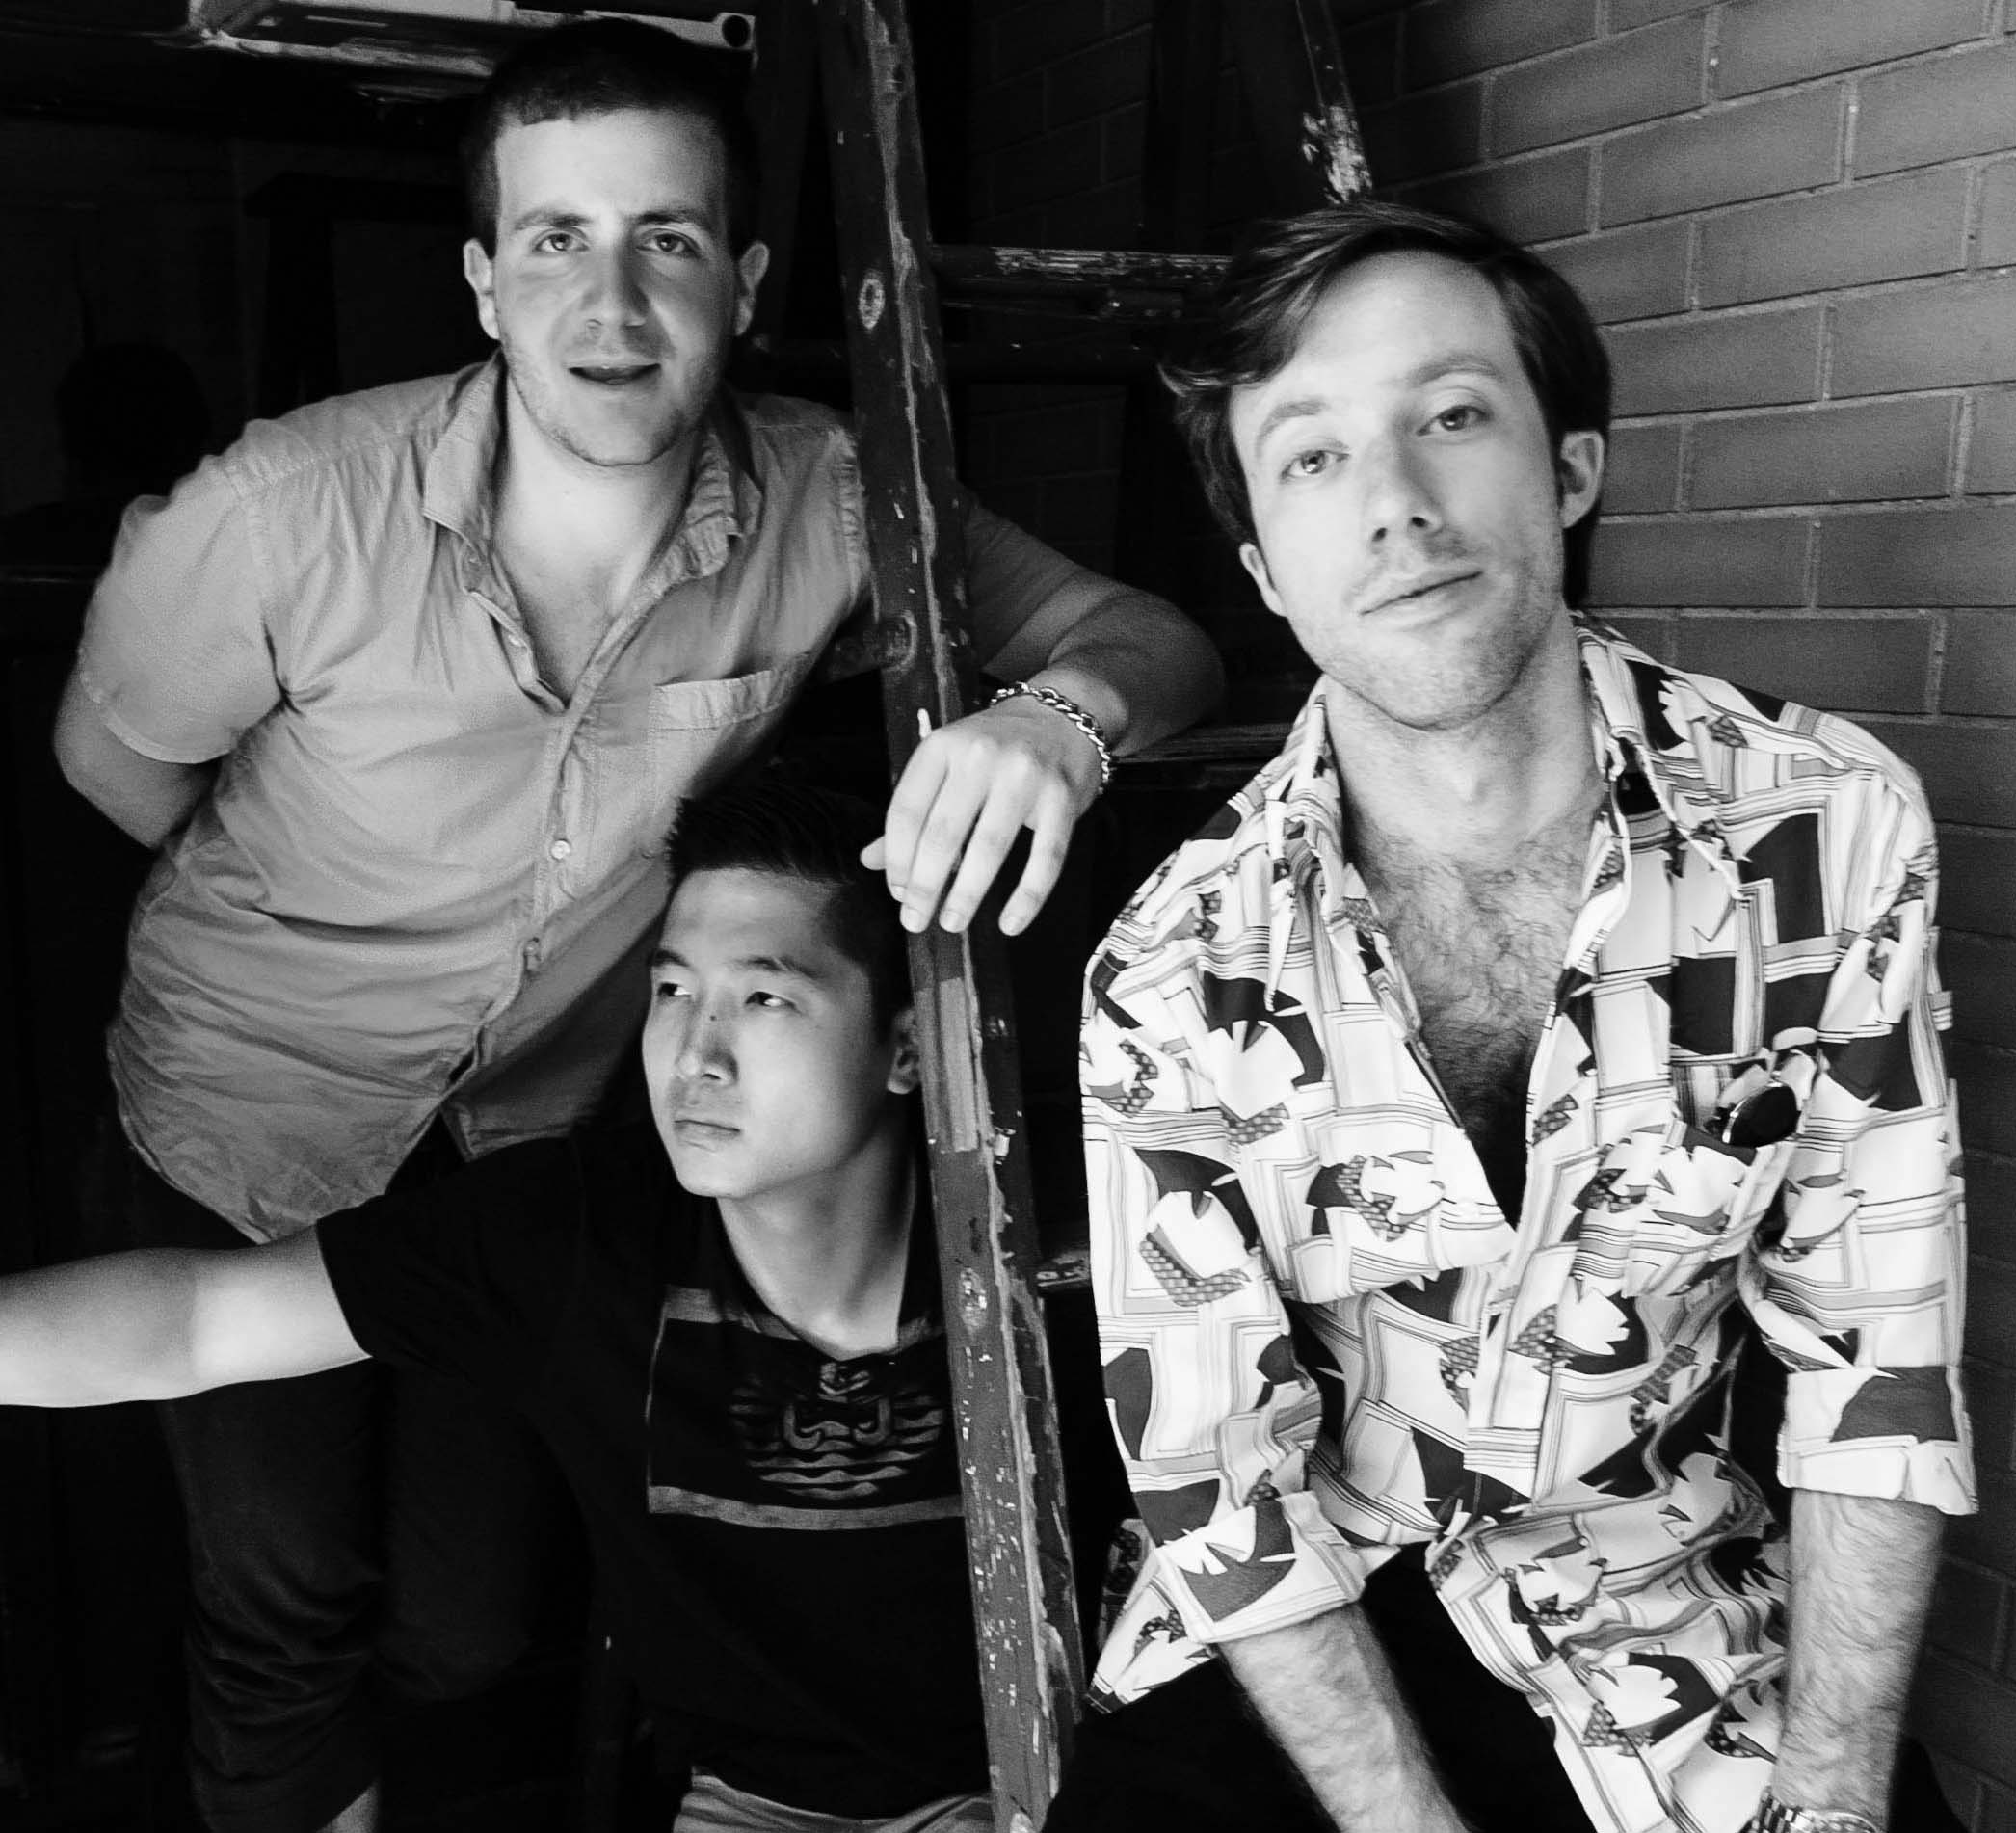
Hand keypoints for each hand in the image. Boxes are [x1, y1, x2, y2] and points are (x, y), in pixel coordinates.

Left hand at [862, 693, 1104, 934]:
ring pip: (988, 847)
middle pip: (942, 834)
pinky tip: (1010, 924)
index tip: (897, 892)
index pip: (907, 812)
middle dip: (924, 886)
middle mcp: (980, 756)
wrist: (1066, 713)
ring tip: (952, 923)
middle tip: (915, 921)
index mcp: (943, 746)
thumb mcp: (948, 764)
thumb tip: (871, 861)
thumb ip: (913, 811)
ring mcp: (1025, 776)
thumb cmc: (997, 746)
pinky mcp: (1063, 798)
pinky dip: (1027, 897)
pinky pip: (1045, 858)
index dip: (897, 860)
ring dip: (966, 894)